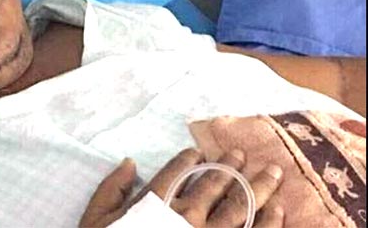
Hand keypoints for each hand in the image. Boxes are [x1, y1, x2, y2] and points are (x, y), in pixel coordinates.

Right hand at [79, 149, 284, 227]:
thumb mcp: (95, 219)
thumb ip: (111, 189)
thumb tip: (128, 162)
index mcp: (154, 203)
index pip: (176, 172)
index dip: (189, 159)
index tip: (198, 152)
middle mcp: (185, 215)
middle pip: (214, 183)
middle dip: (230, 166)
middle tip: (241, 153)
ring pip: (240, 205)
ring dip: (257, 186)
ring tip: (271, 173)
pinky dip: (269, 221)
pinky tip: (278, 210)